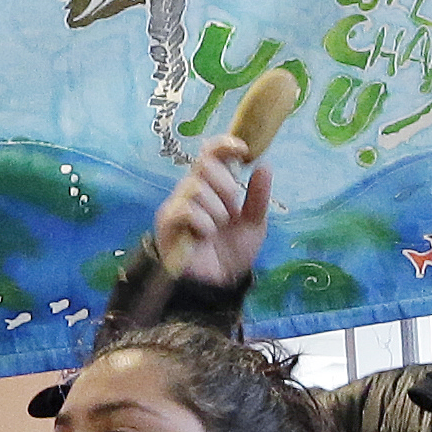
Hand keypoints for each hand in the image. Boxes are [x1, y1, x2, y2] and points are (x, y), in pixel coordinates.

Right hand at [150, 140, 274, 289]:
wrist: (219, 285)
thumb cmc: (232, 253)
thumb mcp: (254, 224)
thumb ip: (258, 197)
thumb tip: (264, 165)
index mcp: (210, 187)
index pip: (209, 154)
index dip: (223, 146)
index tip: (243, 150)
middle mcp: (190, 192)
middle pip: (203, 166)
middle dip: (224, 185)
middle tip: (231, 208)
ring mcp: (176, 206)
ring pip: (196, 188)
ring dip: (216, 209)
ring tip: (218, 228)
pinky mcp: (167, 224)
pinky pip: (185, 209)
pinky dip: (203, 221)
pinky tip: (205, 235)